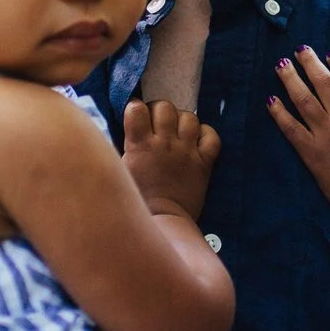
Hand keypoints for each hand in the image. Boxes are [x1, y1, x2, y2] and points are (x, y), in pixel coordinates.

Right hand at [123, 99, 218, 221]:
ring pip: (190, 118)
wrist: (162, 223)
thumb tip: (117, 132)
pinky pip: (212, 136)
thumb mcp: (119, 172)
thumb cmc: (135, 201)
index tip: (135, 116)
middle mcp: (165, 143)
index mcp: (139, 145)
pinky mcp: (205, 163)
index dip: (135, 108)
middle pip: (165, 107)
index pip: (136, 108)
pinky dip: (206, 134)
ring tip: (177, 132)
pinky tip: (197, 141)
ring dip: (182, 121)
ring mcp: (187, 151)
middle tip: (156, 124)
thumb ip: (120, 149)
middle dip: (159, 110)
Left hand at [267, 49, 329, 216]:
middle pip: (323, 83)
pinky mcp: (310, 153)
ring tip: (281, 65)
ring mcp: (325, 136)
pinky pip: (291, 129)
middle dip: (310, 63)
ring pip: (304, 100)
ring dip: (291, 80)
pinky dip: (280, 113)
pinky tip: (271, 100)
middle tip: (300, 50)